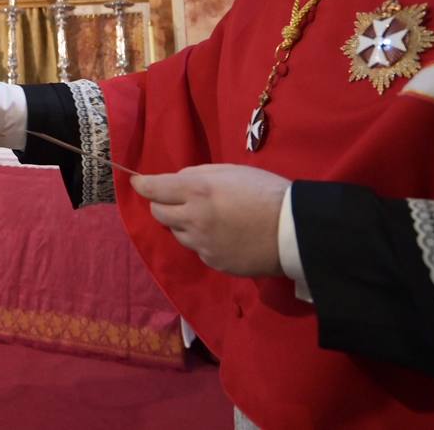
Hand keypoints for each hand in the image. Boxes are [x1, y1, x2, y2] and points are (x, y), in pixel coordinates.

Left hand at [129, 164, 290, 276]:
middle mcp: (193, 219)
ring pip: (177, 233)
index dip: (142, 184)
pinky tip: (224, 235)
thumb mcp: (232, 171)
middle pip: (158, 213)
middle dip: (163, 204)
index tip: (138, 182)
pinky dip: (202, 240)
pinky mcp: (213, 262)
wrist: (295, 232)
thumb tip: (178, 181)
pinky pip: (197, 248)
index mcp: (197, 191)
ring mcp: (202, 244)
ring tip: (209, 217)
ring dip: (183, 223)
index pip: (154, 189)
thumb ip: (199, 174)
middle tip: (179, 199)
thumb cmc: (266, 193)